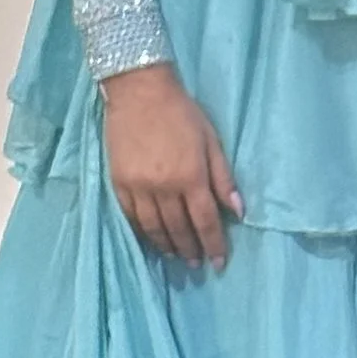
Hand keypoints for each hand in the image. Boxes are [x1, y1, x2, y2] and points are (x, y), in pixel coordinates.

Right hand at [101, 63, 242, 267]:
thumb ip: (224, 179)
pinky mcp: (119, 183)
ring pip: (154, 228)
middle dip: (191, 249)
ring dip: (167, 246)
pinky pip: (131, 217)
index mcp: (191, 176)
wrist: (139, 93)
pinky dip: (142, 233)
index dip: (213, 245)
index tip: (219, 263)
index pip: (205, 221)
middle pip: (179, 229)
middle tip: (197, 264)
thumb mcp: (212, 142)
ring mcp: (138, 187)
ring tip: (177, 256)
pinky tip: (151, 239)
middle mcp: (164, 188)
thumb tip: (238, 212)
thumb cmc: (182, 114)